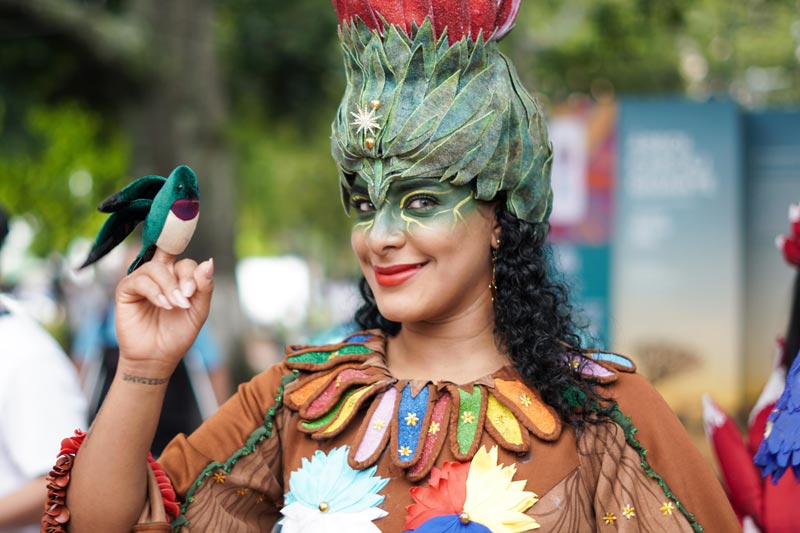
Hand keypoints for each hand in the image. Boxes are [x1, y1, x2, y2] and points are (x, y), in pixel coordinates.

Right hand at [114, 248, 213, 377]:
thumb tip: (209, 262)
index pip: (186, 263)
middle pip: (170, 257)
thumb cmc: (177, 333)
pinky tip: (163, 305)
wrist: (158, 357)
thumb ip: (204, 287)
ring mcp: (141, 281)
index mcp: (177, 278)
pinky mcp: (126, 290)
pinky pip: (138, 281)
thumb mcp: (198, 311)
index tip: (193, 293)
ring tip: (174, 305)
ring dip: (168, 286)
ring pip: (154, 267)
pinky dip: (154, 292)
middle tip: (187, 297)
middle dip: (182, 276)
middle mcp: (159, 276)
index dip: (192, 273)